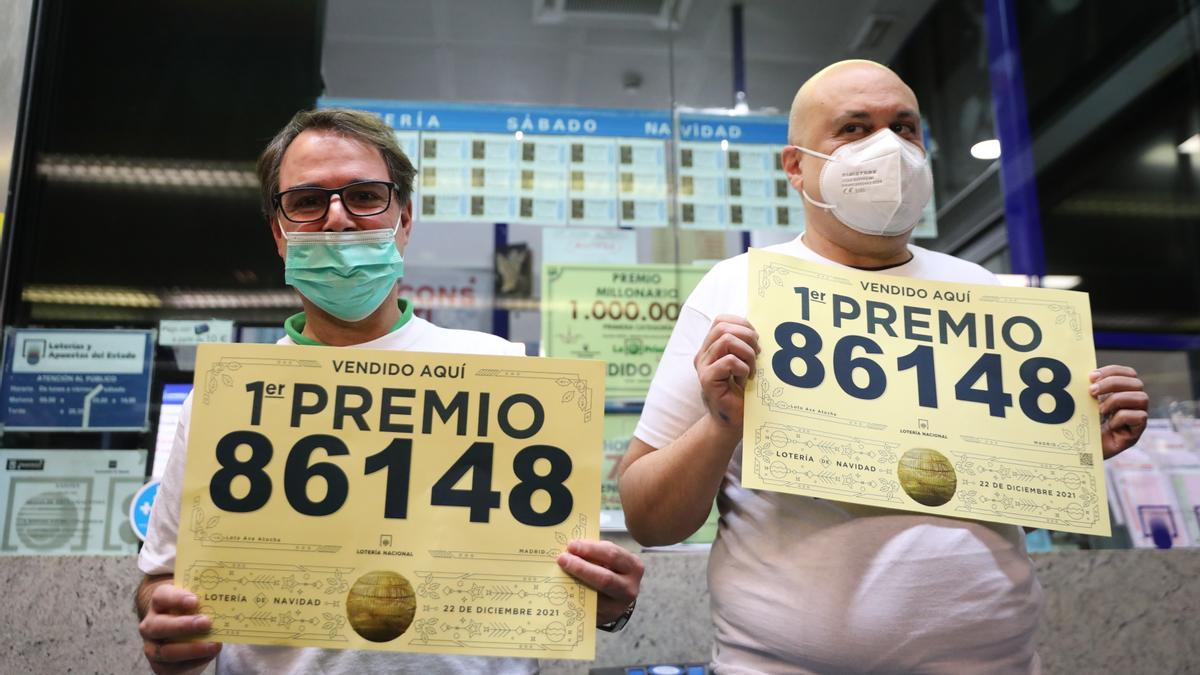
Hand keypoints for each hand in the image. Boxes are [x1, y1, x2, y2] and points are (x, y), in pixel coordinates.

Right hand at [138, 583, 221, 674]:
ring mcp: (152, 646)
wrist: (184, 637)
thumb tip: (226, 597)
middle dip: (184, 625)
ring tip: (214, 645)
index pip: (162, 596)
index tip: (195, 601)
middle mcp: (151, 624)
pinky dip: (195, 661)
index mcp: (159, 602)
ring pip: (166, 651)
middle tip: (207, 623)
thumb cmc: (193, 613)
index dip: (177, 598)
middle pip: (160, 626)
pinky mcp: (160, 665)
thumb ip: (206, 599)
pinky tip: (210, 654)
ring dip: (192, 648)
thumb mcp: (196, 602)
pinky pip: (174, 666)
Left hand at [556, 539, 642, 625]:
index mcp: (633, 566)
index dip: (590, 549)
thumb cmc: (611, 570)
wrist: (618, 597)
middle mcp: (630, 588)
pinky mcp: (605, 618)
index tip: (571, 545)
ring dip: (574, 582)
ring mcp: (618, 606)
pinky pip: (586, 606)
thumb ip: (595, 551)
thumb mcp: (610, 558)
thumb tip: (572, 547)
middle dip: (581, 567)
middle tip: (562, 559)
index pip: (612, 555)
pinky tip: (562, 586)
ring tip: (560, 572)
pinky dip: (573, 595)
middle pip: (605, 578)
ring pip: (594, 595)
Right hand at [694, 314, 759, 432]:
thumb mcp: (744, 363)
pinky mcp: (707, 379)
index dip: (742, 323)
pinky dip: (743, 368)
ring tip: (752, 369)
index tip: (756, 339)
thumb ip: (745, 346)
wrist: (732, 421)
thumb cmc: (741, 393)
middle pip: (723, 327)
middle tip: (758, 354)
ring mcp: (703, 367)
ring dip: (747, 353)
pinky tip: (745, 380)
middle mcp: (703, 355)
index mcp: (711, 348)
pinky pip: (729, 361)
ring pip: (726, 340)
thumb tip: (759, 331)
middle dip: (747, 336)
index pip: (721, 320)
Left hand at [1090, 365, 1148, 458]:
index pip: (1127, 373)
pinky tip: (1109, 424)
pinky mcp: (1136, 432)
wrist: (1080, 453)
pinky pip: (1139, 417)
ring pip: (1141, 398)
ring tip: (1100, 409)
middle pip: (1136, 383)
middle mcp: (1132, 403)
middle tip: (1092, 392)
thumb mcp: (1085, 403)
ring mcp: (1136, 417)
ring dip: (1117, 400)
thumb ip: (1090, 389)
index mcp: (1121, 392)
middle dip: (1112, 383)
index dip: (1112, 371)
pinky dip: (1122, 417)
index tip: (1091, 376)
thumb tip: (1087, 375)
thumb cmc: (1082, 426)